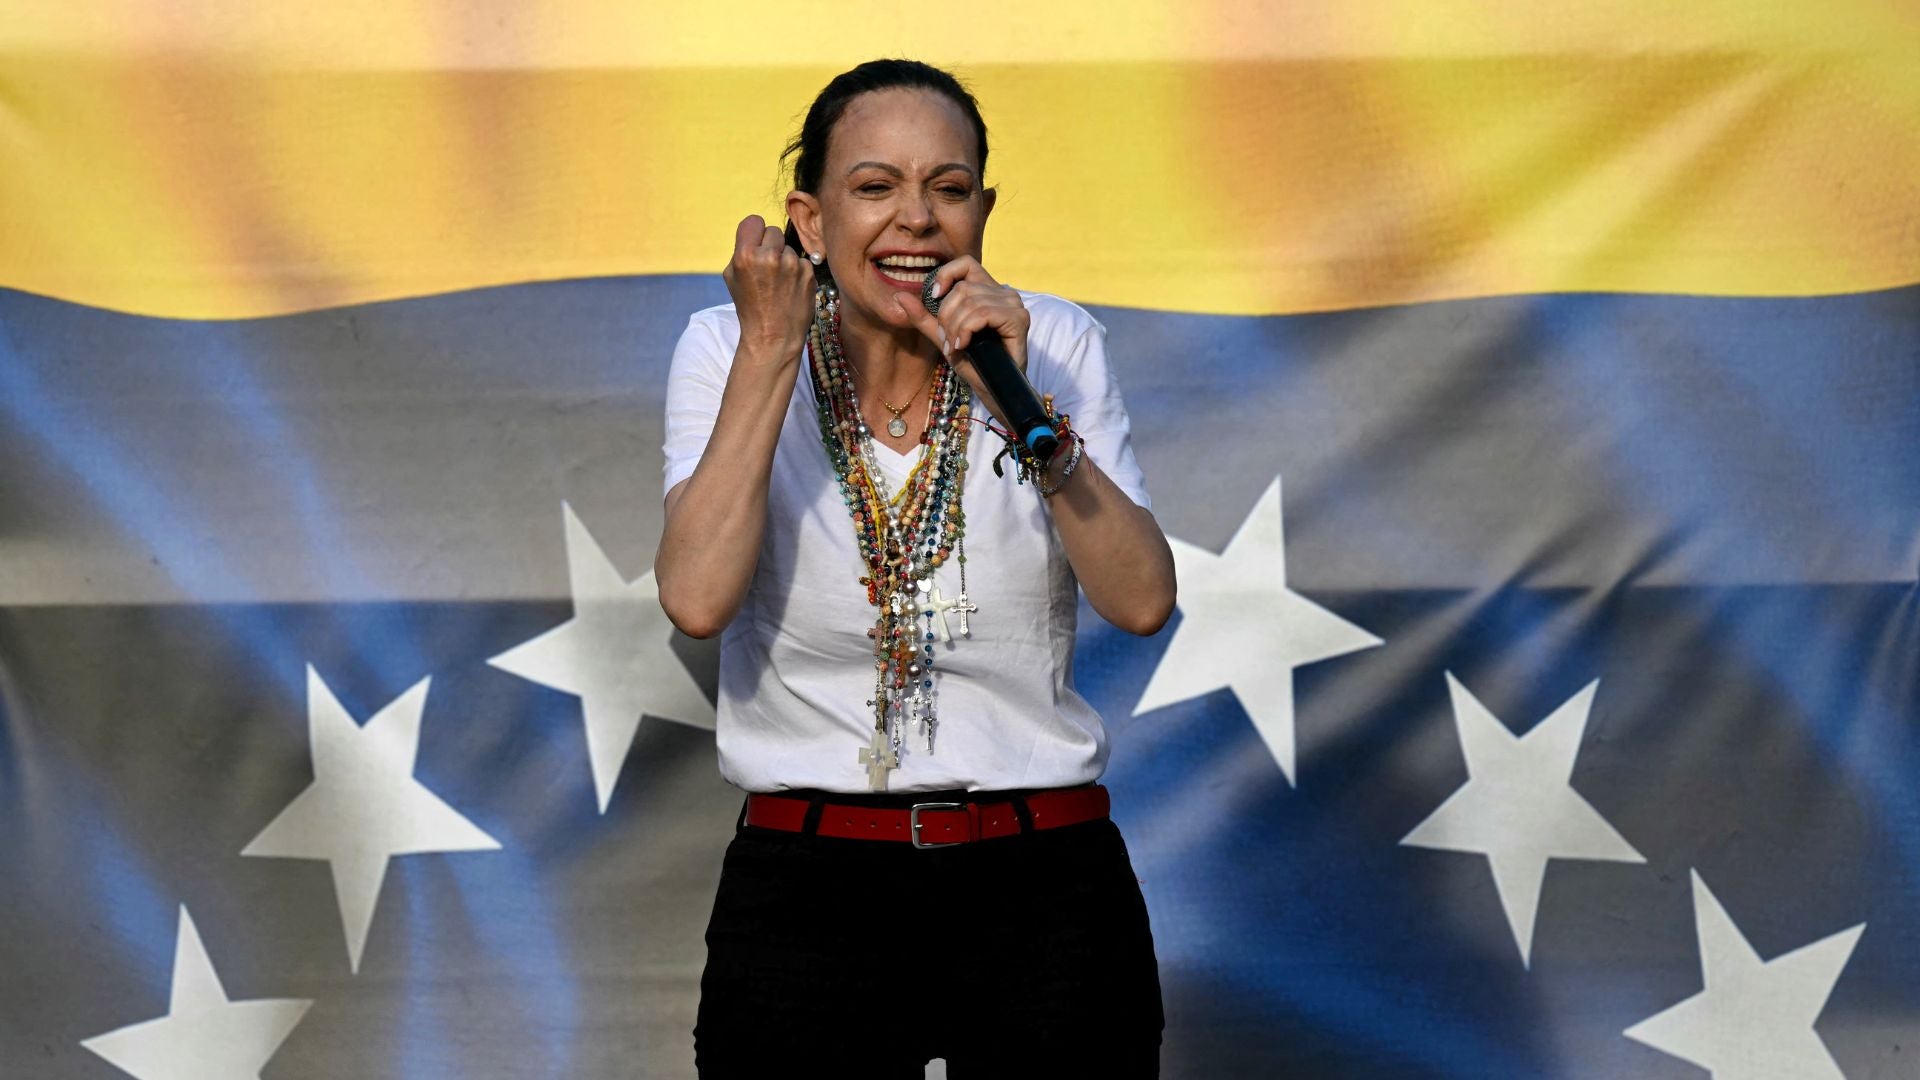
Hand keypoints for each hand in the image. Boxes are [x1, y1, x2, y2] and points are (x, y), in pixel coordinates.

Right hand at [722, 215, 813, 361]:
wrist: (773, 335)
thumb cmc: (750, 307)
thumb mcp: (732, 277)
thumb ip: (742, 251)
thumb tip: (757, 234)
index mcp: (745, 255)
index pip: (754, 221)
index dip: (755, 232)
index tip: (756, 243)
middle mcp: (769, 256)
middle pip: (773, 231)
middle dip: (771, 245)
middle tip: (768, 266)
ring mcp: (791, 264)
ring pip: (789, 247)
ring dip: (785, 259)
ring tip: (780, 283)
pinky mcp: (808, 273)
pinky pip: (802, 261)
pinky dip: (798, 272)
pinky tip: (791, 288)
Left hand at [891, 257, 1029, 408]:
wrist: (993, 389)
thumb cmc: (973, 363)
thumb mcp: (943, 337)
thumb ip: (923, 317)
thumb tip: (899, 296)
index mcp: (987, 290)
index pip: (965, 263)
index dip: (947, 274)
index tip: (934, 297)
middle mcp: (1003, 293)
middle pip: (963, 288)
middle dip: (946, 316)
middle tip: (947, 340)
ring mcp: (1013, 304)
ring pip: (971, 302)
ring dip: (955, 328)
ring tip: (956, 346)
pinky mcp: (1019, 318)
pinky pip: (983, 313)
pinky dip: (967, 330)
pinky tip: (964, 345)